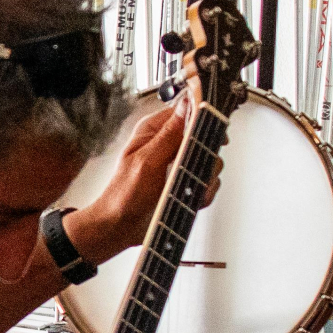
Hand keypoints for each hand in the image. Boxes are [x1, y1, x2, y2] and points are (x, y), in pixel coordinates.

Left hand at [62, 97, 222, 264]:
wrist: (120, 227)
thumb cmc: (123, 194)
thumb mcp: (146, 161)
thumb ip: (169, 135)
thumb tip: (187, 106)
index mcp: (155, 131)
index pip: (187, 112)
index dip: (204, 119)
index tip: (211, 133)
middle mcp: (168, 145)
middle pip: (203, 138)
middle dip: (205, 157)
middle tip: (193, 171)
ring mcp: (178, 165)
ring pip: (209, 162)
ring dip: (205, 178)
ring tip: (189, 190)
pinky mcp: (185, 183)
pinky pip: (206, 183)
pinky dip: (203, 193)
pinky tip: (190, 199)